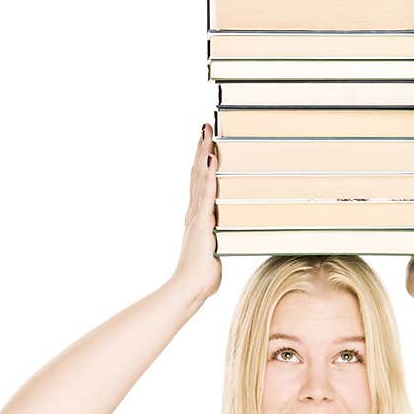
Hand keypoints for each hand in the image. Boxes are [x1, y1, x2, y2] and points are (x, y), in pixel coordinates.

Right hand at [172, 123, 221, 300]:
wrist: (190, 288)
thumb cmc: (202, 274)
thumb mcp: (214, 250)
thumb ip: (217, 240)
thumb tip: (223, 239)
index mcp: (197, 216)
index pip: (199, 181)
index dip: (202, 160)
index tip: (205, 140)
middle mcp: (194, 212)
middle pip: (197, 173)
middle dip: (201, 148)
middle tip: (205, 126)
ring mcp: (196, 216)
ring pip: (200, 178)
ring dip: (204, 155)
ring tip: (207, 134)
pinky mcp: (201, 224)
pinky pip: (206, 195)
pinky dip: (209, 177)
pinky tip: (212, 161)